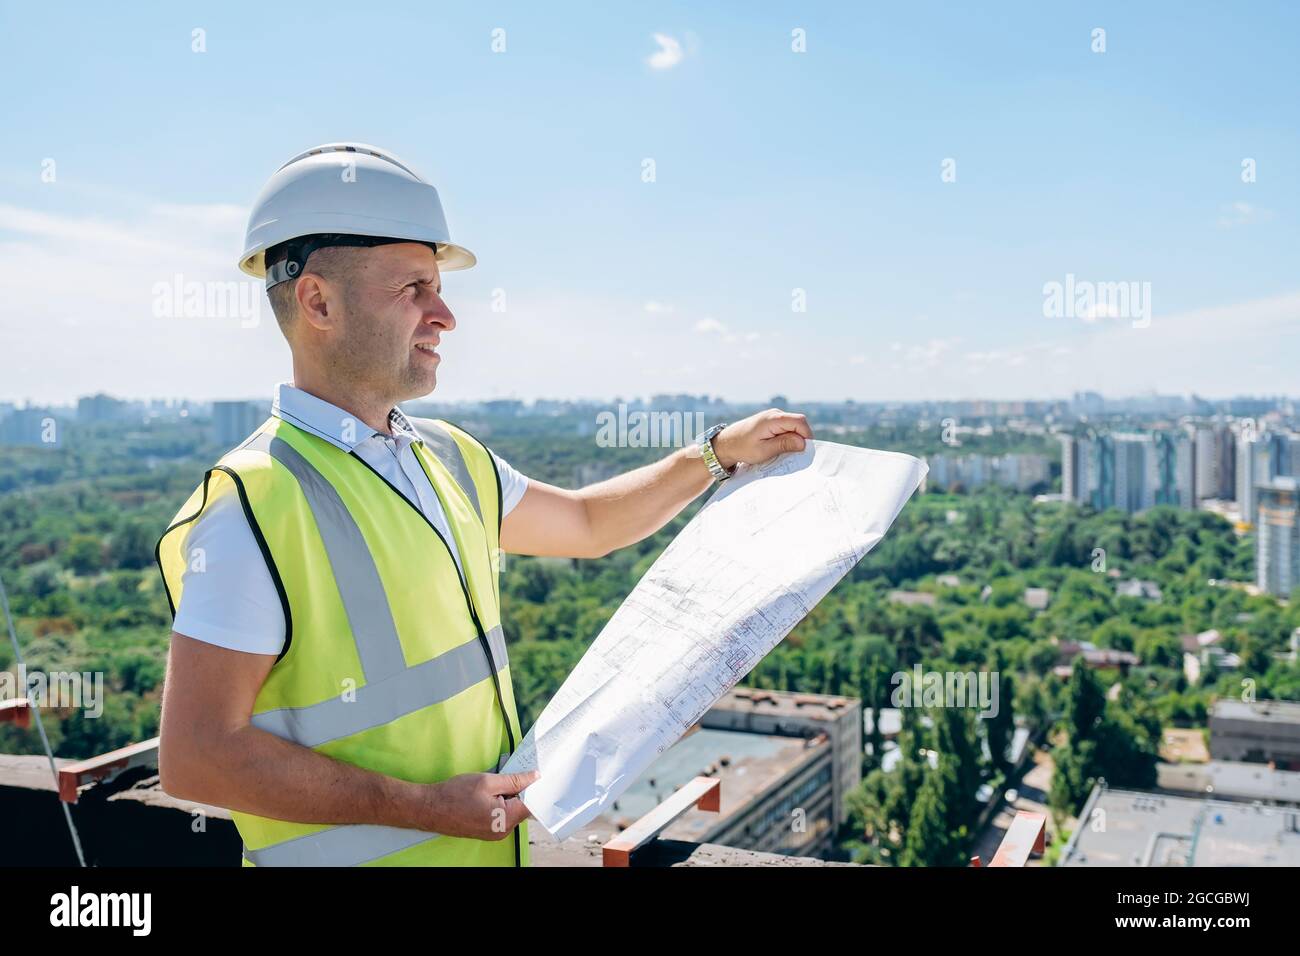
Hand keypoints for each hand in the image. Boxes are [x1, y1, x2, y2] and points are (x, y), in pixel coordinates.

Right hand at [424, 770, 538, 839]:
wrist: (430, 808)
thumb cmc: (454, 795)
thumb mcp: (488, 781)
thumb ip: (514, 780)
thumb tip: (534, 777)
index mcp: (505, 819)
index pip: (532, 804)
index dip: (534, 788)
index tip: (534, 775)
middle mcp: (502, 831)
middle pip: (522, 808)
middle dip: (518, 791)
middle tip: (506, 776)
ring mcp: (494, 833)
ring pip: (512, 811)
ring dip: (507, 797)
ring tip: (491, 786)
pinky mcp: (487, 831)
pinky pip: (501, 816)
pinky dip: (499, 803)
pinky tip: (487, 794)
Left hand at [711, 409, 812, 471]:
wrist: (726, 443)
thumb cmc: (742, 448)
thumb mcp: (763, 450)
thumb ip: (784, 445)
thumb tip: (803, 443)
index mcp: (773, 419)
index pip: (800, 422)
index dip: (806, 436)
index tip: (803, 451)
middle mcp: (775, 414)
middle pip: (799, 423)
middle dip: (800, 438)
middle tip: (793, 454)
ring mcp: (773, 416)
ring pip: (793, 426)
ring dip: (793, 439)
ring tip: (782, 451)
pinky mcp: (772, 422)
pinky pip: (786, 428)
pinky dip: (786, 438)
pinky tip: (778, 447)